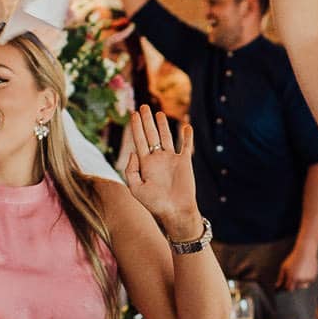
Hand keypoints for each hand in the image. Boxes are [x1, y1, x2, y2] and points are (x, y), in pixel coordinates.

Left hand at [123, 108, 200, 227]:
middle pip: (151, 135)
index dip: (136, 127)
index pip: (139, 141)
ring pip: (166, 137)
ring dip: (163, 125)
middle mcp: (157, 159)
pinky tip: (185, 125)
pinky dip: (186, 136)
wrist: (175, 211)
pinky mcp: (184, 162)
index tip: (133, 114)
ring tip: (158, 113)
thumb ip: (131, 170)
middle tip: (143, 107)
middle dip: (147, 121)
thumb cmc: (154, 203)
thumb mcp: (136, 188)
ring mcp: (171, 159)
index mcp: (145, 164)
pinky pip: (185, 146)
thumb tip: (133, 152)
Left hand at [276, 240, 317, 290]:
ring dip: (302, 281)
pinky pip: (309, 281)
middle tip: (296, 274)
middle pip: (297, 287)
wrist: (305, 252)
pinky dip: (308, 277)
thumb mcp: (284, 267)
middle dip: (295, 283)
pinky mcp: (313, 277)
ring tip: (301, 271)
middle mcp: (300, 280)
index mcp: (292, 278)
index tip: (289, 280)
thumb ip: (280, 277)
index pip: (289, 288)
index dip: (288, 285)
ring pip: (304, 285)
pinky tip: (306, 270)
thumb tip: (277, 286)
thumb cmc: (293, 259)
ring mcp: (307, 279)